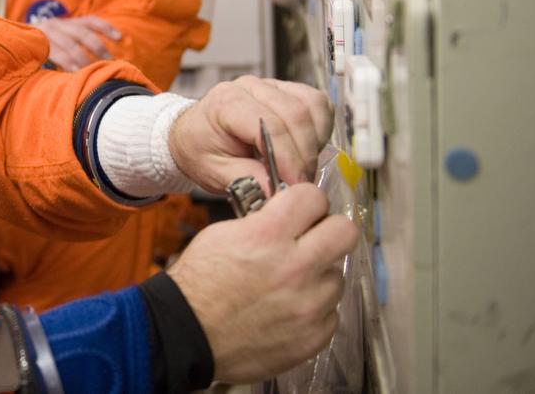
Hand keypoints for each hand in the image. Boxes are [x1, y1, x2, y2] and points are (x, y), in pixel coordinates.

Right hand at [32, 16, 120, 70]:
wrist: (8, 42)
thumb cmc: (39, 47)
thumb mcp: (57, 41)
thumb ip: (74, 46)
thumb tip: (101, 61)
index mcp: (65, 23)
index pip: (90, 21)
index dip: (106, 28)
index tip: (121, 38)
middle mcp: (57, 24)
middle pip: (83, 33)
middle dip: (99, 48)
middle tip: (110, 63)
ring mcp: (46, 32)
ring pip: (70, 45)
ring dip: (84, 60)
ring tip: (95, 71)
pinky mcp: (37, 43)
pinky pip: (56, 54)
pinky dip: (68, 63)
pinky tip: (76, 73)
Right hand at [166, 184, 358, 381]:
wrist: (188, 335)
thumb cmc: (199, 283)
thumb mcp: (222, 234)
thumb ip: (264, 221)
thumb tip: (290, 216)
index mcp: (268, 236)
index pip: (314, 197)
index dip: (306, 201)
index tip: (301, 210)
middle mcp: (295, 268)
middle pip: (345, 232)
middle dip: (329, 230)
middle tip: (312, 239)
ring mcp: (309, 306)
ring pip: (337, 276)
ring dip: (318, 276)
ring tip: (292, 284)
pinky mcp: (313, 336)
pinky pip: (331, 313)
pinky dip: (314, 310)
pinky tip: (289, 310)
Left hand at [168, 75, 331, 193]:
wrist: (194, 135)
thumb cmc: (201, 151)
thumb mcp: (213, 172)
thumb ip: (244, 179)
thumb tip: (275, 190)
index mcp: (226, 103)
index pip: (270, 126)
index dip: (289, 159)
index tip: (297, 185)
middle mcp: (250, 87)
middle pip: (296, 114)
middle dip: (305, 154)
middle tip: (301, 183)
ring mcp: (271, 85)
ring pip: (312, 105)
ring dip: (316, 140)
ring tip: (302, 166)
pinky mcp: (287, 89)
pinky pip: (317, 103)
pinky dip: (320, 128)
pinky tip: (306, 148)